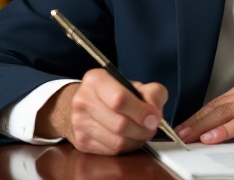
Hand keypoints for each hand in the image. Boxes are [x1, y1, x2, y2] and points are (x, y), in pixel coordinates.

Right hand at [36, 68, 168, 154]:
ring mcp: (79, 123)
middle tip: (152, 128)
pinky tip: (129, 139)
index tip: (154, 118)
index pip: (120, 100)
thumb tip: (155, 115)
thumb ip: (153, 93)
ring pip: (117, 142)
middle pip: (120, 125)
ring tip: (141, 133)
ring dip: (136, 141)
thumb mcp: (137, 85)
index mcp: (96, 80)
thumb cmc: (115, 94)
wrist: (87, 104)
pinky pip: (111, 152)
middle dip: (143, 130)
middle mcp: (83, 100)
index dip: (141, 112)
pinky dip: (126, 149)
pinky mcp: (81, 142)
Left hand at [174, 79, 233, 144]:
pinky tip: (212, 137)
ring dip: (202, 126)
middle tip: (176, 134)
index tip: (182, 128)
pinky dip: (224, 130)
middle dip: (193, 122)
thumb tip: (222, 134)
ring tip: (187, 137)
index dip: (197, 117)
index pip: (216, 104)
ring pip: (224, 113)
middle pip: (215, 107)